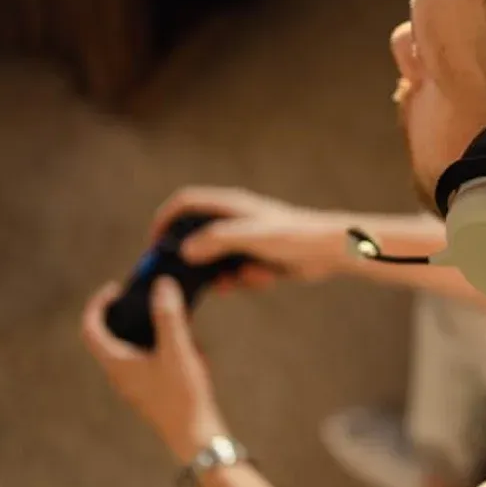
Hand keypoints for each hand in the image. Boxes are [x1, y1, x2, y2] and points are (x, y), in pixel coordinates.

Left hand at [82, 276, 230, 463]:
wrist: (195, 436)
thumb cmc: (182, 396)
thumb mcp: (178, 351)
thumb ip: (169, 317)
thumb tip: (161, 286)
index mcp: (117, 362)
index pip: (91, 328)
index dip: (98, 304)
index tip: (117, 288)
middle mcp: (119, 373)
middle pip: (110, 335)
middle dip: (129, 313)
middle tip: (149, 299)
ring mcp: (134, 383)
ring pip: (132, 347)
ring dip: (152, 331)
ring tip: (180, 325)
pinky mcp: (150, 389)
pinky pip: (149, 360)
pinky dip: (164, 347)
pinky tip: (193, 350)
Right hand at [150, 187, 346, 294]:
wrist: (329, 250)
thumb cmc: (294, 235)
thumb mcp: (251, 236)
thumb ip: (216, 241)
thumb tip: (185, 250)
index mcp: (230, 205)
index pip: (185, 203)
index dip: (165, 220)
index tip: (156, 245)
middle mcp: (235, 220)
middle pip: (196, 236)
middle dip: (192, 259)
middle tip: (184, 278)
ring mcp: (246, 239)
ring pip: (217, 260)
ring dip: (222, 275)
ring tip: (234, 283)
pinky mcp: (258, 257)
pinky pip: (238, 273)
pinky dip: (246, 279)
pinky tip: (264, 278)